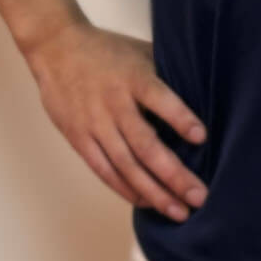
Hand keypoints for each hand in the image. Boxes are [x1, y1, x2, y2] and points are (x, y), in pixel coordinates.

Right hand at [25, 21, 208, 219]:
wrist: (56, 48)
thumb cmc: (108, 50)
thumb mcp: (140, 51)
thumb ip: (166, 74)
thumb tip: (204, 93)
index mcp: (133, 78)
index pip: (159, 99)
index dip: (180, 118)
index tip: (202, 136)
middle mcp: (114, 104)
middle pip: (146, 145)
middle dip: (174, 175)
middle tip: (199, 197)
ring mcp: (95, 124)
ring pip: (126, 166)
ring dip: (154, 192)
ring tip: (179, 212)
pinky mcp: (79, 139)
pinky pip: (104, 170)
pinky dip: (126, 189)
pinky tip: (147, 202)